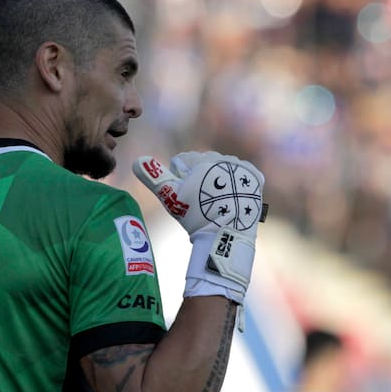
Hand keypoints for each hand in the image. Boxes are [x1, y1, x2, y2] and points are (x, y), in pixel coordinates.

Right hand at [132, 152, 265, 304]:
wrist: (226, 233)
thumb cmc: (195, 216)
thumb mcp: (170, 196)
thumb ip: (152, 177)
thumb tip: (136, 160)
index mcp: (201, 159)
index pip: (183, 162)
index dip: (180, 180)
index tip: (186, 196)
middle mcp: (223, 158)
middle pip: (203, 164)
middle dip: (199, 178)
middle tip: (199, 201)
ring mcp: (240, 167)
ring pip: (221, 169)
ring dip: (217, 180)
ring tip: (215, 201)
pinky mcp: (254, 178)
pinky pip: (241, 174)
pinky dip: (236, 183)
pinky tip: (230, 195)